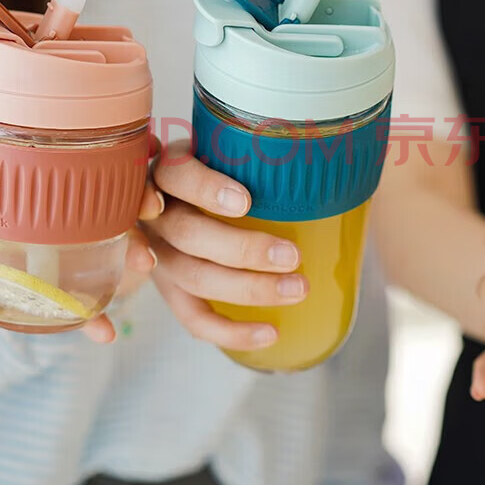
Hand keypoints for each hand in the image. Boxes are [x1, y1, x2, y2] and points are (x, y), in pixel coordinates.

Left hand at [0, 164, 160, 343]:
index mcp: (26, 186)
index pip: (80, 165)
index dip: (119, 157)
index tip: (148, 152)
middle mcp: (47, 220)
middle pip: (106, 209)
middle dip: (137, 208)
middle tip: (151, 214)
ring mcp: (47, 258)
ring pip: (103, 254)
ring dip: (130, 257)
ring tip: (142, 267)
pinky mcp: (39, 297)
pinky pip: (75, 308)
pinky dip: (93, 320)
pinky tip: (105, 330)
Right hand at [143, 140, 306, 351]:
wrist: (184, 201)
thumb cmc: (222, 170)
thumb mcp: (228, 152)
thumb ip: (258, 155)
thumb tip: (328, 161)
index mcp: (169, 172)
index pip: (176, 175)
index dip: (205, 189)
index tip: (245, 203)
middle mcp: (156, 215)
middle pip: (187, 234)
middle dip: (243, 249)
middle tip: (292, 255)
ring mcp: (159, 255)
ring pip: (194, 277)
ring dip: (248, 288)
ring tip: (297, 288)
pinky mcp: (169, 290)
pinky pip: (193, 318)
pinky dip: (230, 331)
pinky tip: (270, 332)